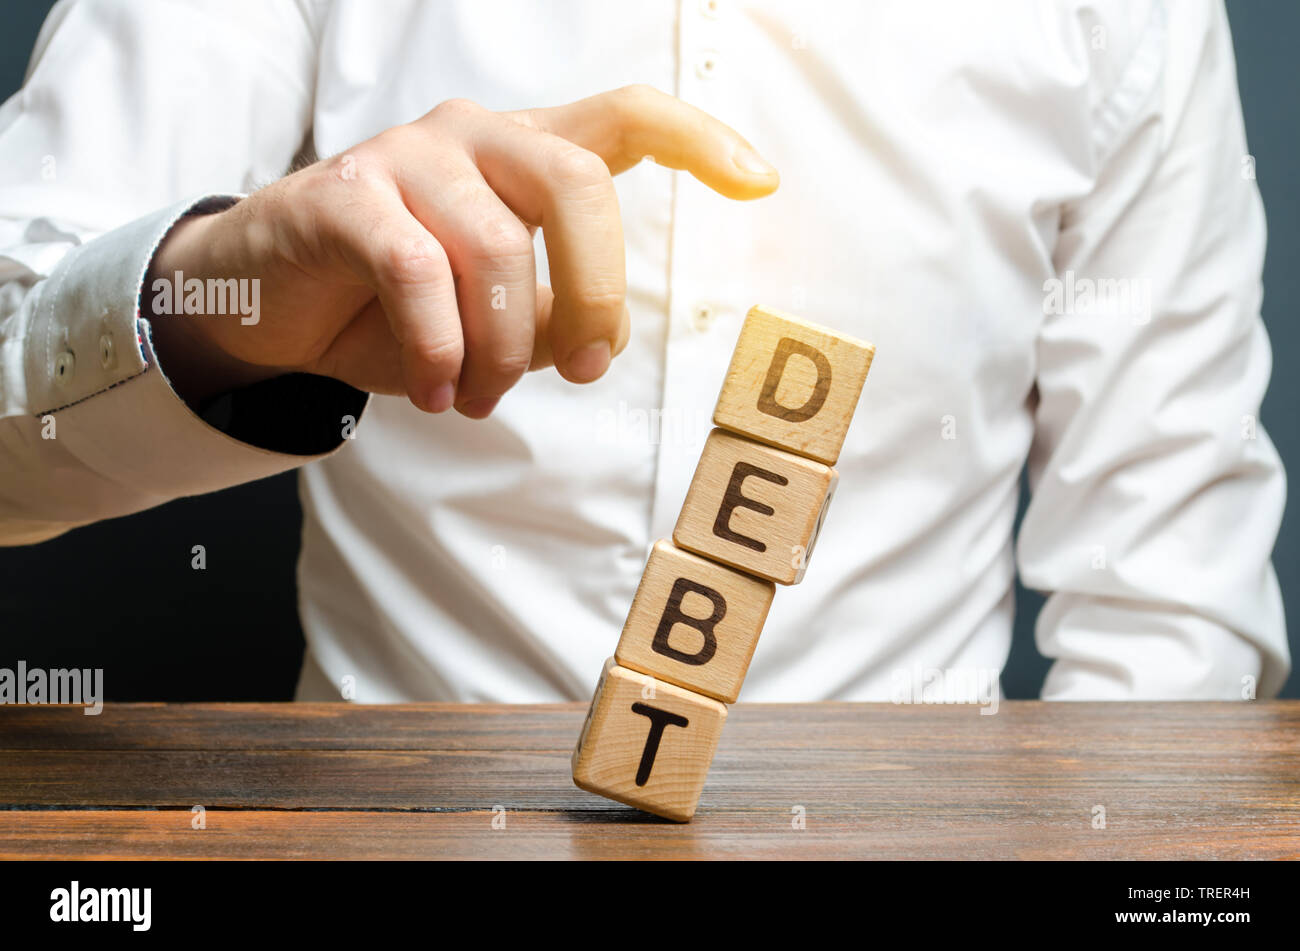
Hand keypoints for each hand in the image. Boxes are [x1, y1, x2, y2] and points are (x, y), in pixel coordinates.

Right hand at [146, 85, 777, 417]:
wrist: (273, 305)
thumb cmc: (397, 308)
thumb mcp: (495, 322)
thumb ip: (556, 318)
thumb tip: (596, 337)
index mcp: (524, 155)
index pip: (626, 118)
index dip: (700, 143)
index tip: (759, 183)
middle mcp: (473, 136)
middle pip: (577, 183)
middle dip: (596, 291)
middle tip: (585, 368)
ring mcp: (405, 157)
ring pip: (495, 246)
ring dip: (502, 349)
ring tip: (481, 398)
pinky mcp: (340, 195)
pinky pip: (416, 275)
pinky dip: (439, 350)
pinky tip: (438, 387)